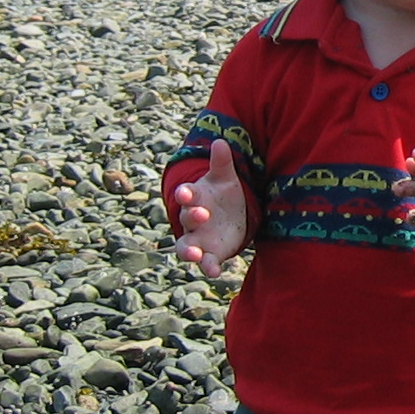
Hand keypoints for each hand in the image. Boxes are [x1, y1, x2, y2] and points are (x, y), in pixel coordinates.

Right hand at [172, 137, 249, 276]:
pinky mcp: (211, 253)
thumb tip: (221, 141)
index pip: (186, 194)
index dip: (185, 194)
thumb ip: (222, 162)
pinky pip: (206, 262)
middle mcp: (193, 219)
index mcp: (195, 197)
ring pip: (187, 246)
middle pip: (187, 219)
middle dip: (192, 217)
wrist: (230, 216)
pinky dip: (208, 267)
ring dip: (189, 250)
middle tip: (201, 214)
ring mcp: (199, 238)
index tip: (185, 193)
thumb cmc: (223, 194)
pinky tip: (215, 272)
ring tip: (195, 254)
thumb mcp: (225, 178)